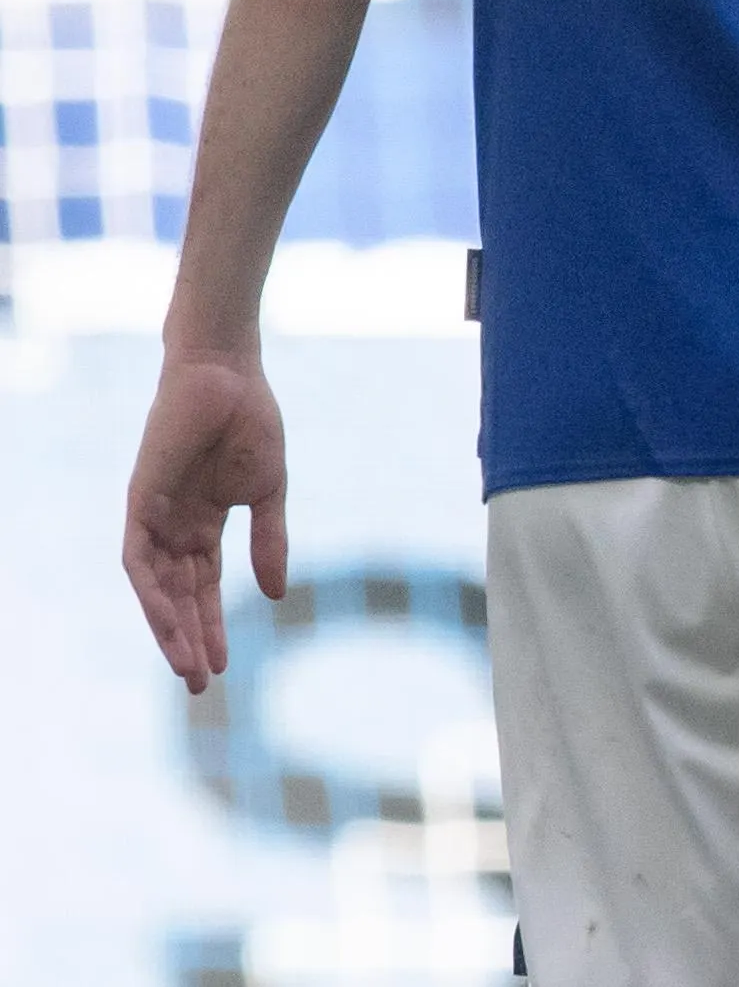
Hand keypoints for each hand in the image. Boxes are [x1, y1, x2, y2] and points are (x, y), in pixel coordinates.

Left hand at [125, 351, 288, 692]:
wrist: (228, 375)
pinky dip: (152, 593)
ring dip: (170, 629)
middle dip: (188, 641)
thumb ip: (269, 541)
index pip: (205, 589)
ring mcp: (154, 517)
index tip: (221, 669)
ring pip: (155, 588)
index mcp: (205, 524)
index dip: (212, 628)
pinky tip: (171, 620)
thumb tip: (276, 595)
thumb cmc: (251, 422)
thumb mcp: (269, 491)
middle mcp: (174, 528)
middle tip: (199, 686)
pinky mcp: (140, 503)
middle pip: (178, 598)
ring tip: (189, 666)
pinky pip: (139, 560)